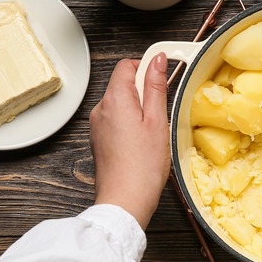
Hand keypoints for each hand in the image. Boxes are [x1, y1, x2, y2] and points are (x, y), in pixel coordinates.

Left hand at [89, 54, 169, 228]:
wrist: (125, 200)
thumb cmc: (143, 166)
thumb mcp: (158, 121)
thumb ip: (156, 86)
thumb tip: (157, 60)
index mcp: (115, 99)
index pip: (126, 65)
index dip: (146, 67)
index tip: (163, 76)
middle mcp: (101, 109)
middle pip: (123, 84)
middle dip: (144, 91)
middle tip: (161, 112)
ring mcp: (98, 125)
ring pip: (121, 103)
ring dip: (138, 108)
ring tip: (153, 131)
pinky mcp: (99, 140)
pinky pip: (116, 120)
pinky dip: (130, 123)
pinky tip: (143, 141)